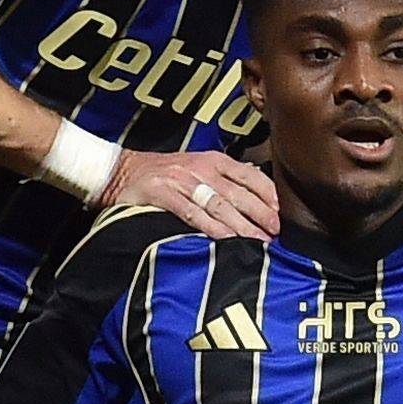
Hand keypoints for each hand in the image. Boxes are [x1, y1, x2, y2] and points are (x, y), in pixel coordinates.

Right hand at [111, 147, 277, 239]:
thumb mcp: (198, 167)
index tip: (281, 215)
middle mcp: (201, 169)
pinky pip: (192, 214)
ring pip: (219, 205)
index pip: (250, 176)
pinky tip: (225, 242)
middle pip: (239, 193)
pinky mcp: (163, 195)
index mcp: (214, 160)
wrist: (121, 171)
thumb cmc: (165, 173)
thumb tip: (260, 187)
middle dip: (260, 215)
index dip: (268, 195)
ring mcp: (182, 181)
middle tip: (276, 234)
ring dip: (242, 226)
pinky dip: (211, 228)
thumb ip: (226, 177)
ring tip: (259, 243)